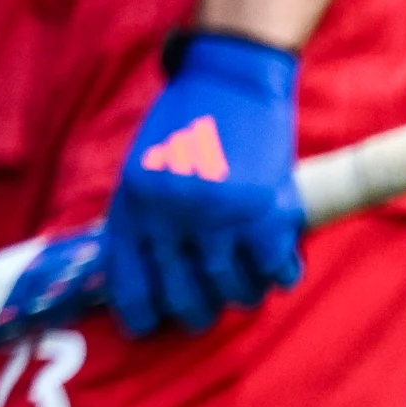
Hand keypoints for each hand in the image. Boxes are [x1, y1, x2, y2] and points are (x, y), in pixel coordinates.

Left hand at [103, 31, 302, 339]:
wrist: (228, 76)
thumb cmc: (185, 121)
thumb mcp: (143, 166)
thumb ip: (143, 215)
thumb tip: (143, 275)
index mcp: (134, 200)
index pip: (128, 275)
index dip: (136, 310)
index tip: (144, 330)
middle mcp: (171, 214)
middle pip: (182, 293)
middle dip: (193, 312)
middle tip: (202, 315)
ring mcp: (219, 215)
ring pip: (231, 289)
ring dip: (239, 295)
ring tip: (242, 288)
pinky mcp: (264, 211)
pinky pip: (272, 270)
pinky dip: (277, 275)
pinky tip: (276, 268)